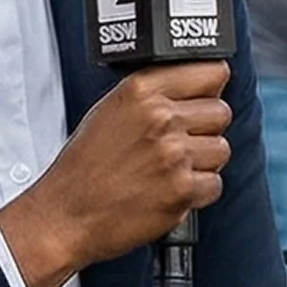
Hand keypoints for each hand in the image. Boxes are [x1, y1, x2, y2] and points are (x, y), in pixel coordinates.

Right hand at [0, 62, 231, 286]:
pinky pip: (215, 184)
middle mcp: (160, 117)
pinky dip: (197, 193)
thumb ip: (154, 96)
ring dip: (202, 164)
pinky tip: (168, 191)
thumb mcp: (111, 110)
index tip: (204, 99)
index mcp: (141, 90)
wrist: (64, 215)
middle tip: (178, 146)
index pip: (211, 72)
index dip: (209, 90)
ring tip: (169, 171)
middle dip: (205, 130)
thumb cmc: (84, 168)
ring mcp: (173, 153)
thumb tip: (198, 91)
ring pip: (221, 149)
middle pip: (221, 112)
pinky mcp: (182, 188)